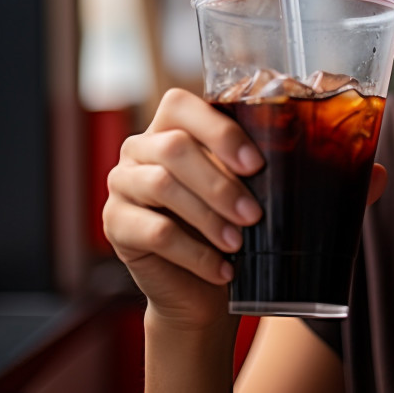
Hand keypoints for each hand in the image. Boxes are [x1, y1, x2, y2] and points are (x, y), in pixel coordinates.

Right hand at [103, 88, 264, 331]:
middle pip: (174, 147)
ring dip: (208, 217)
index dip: (219, 131)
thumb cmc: (223, 227)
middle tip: (253, 215)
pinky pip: (155, 232)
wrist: (198, 288)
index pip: (180, 105)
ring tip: (238, 243)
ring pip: (162, 186)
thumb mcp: (237, 189)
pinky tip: (221, 269)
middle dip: (220, 183)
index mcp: (168, 127)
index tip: (256, 165)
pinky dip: (195, 253)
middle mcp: (138, 149)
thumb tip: (280, 157)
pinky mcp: (114, 224)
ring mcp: (121, 184)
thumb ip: (244, 166)